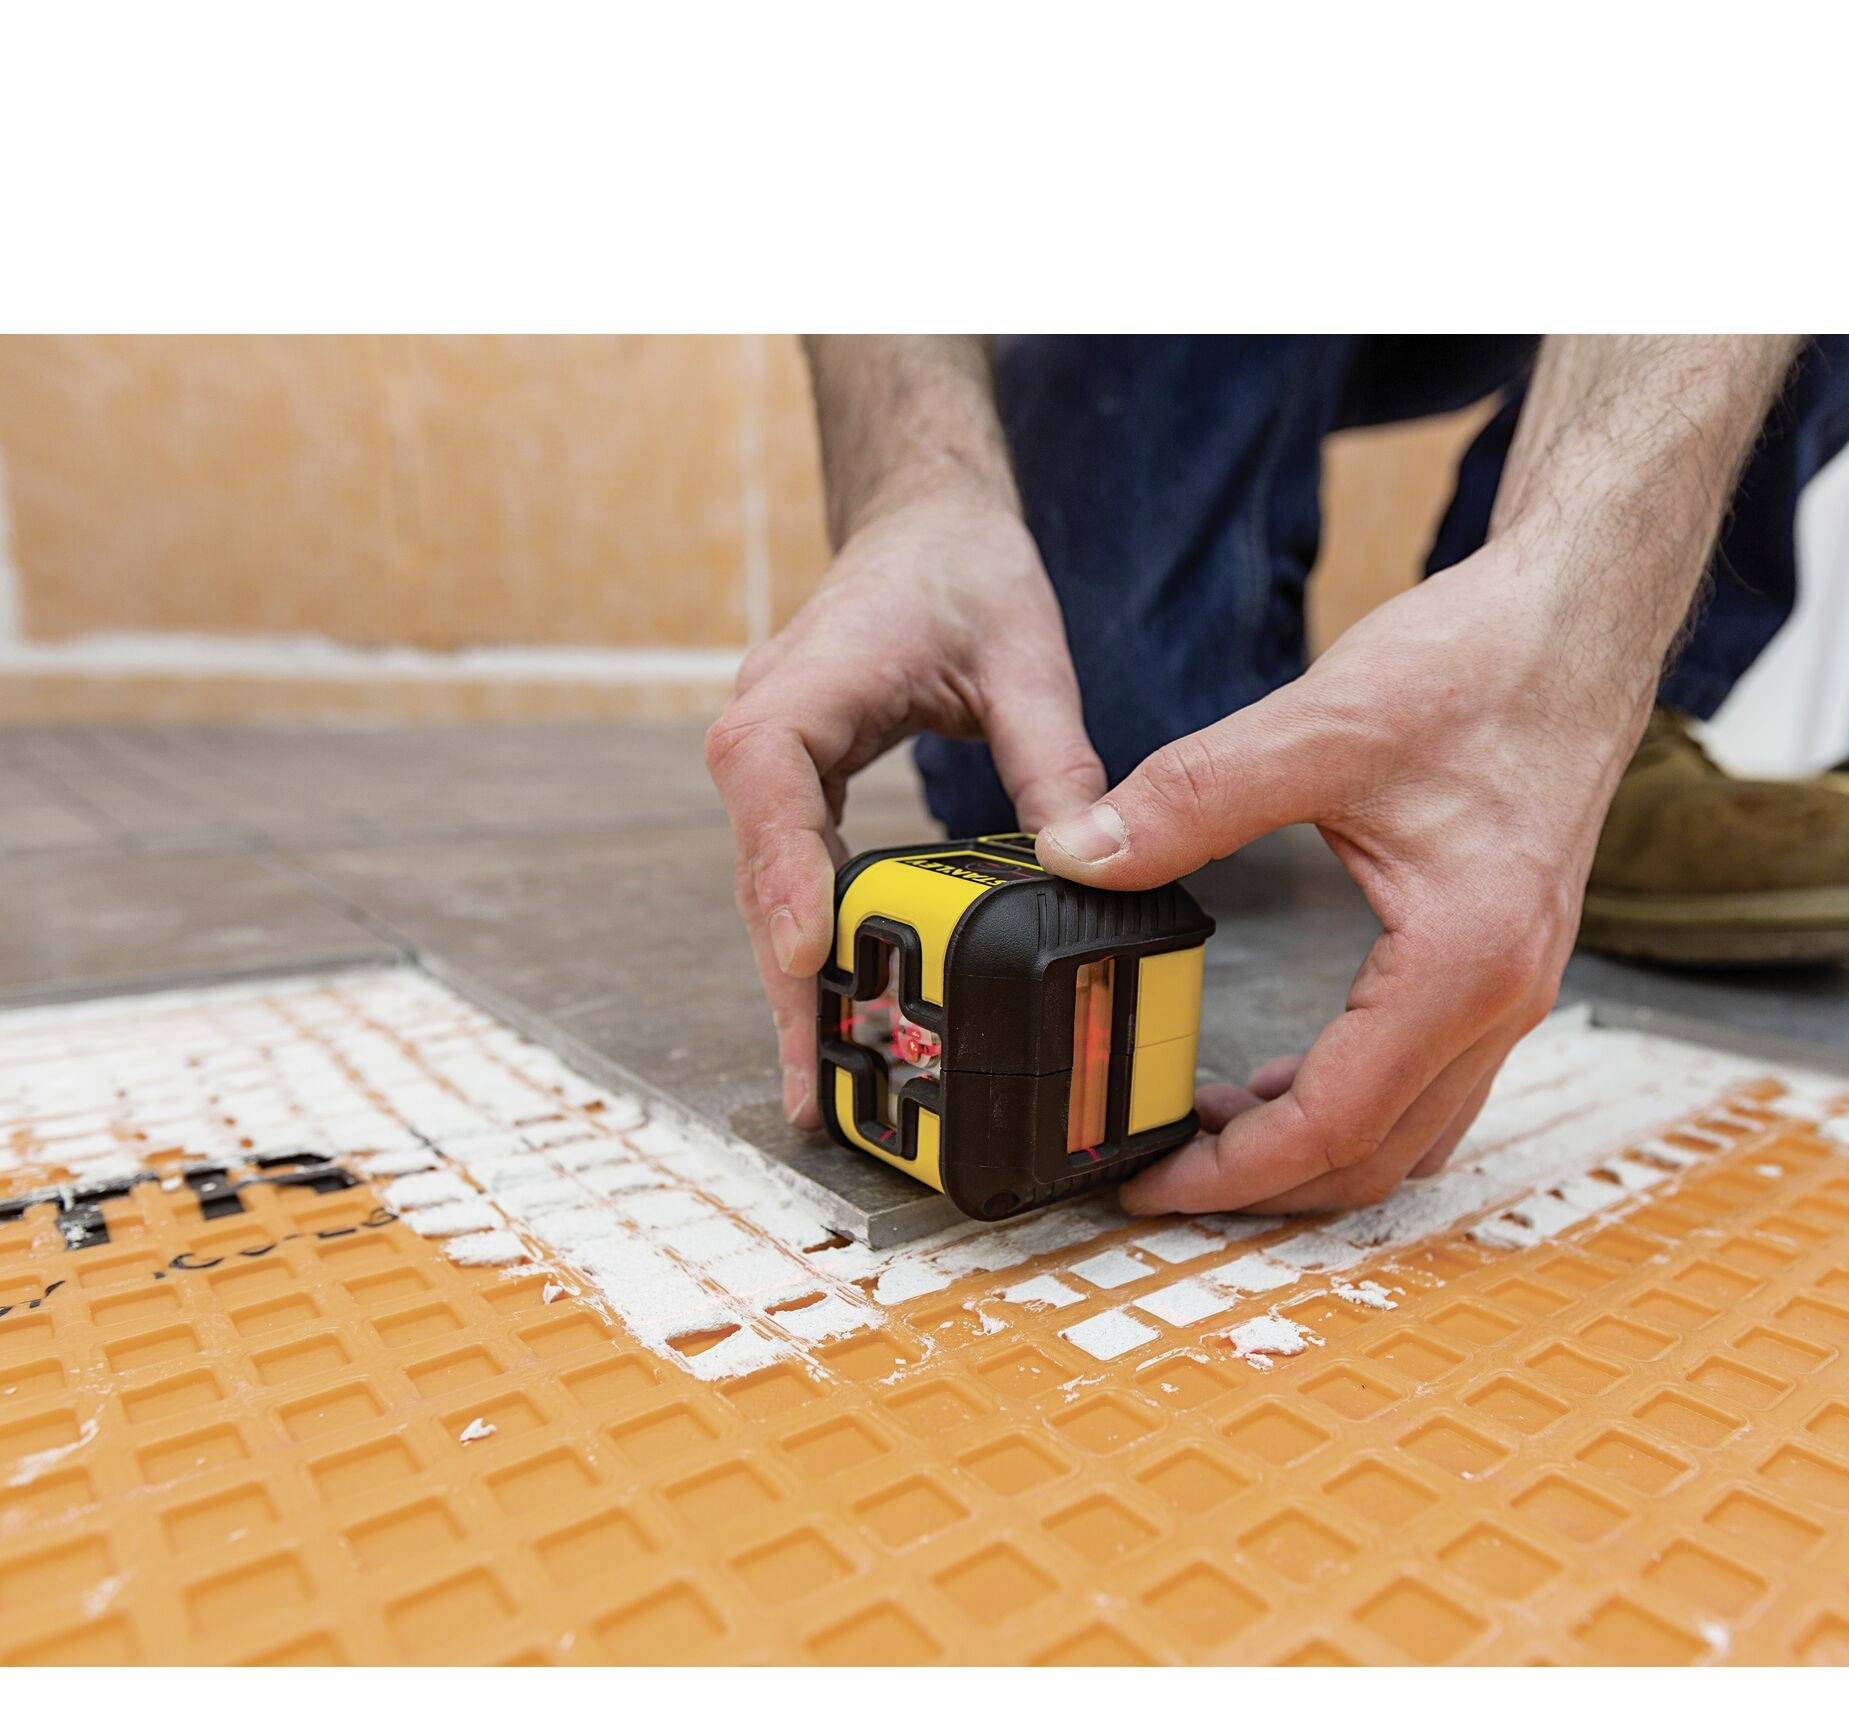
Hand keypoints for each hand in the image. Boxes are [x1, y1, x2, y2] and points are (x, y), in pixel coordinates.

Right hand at [706, 486, 1105, 1126]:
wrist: (926, 525)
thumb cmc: (966, 575)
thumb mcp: (1029, 662)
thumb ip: (1055, 761)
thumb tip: (1082, 867)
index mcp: (814, 678)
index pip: (769, 770)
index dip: (784, 865)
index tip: (805, 951)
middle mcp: (771, 722)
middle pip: (760, 862)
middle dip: (786, 975)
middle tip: (814, 1084)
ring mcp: (774, 758)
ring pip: (766, 882)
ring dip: (789, 978)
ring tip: (817, 1081)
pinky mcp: (795, 784)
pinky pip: (789, 871)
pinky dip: (808, 940)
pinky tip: (833, 1009)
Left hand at [1034, 537, 1653, 1212]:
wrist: (1579, 624)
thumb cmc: (1481, 668)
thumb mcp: (1319, 727)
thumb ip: (1189, 797)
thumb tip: (1081, 854)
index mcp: (1462, 962)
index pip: (1333, 1123)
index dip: (1229, 1171)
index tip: (1145, 1182)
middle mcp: (1501, 999)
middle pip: (1374, 1159)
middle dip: (1261, 1185)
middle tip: (1157, 1173)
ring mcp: (1512, 992)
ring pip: (1407, 1136)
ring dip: (1309, 1154)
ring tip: (1206, 1128)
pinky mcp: (1502, 969)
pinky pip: (1427, 1086)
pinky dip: (1352, 1111)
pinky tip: (1282, 1078)